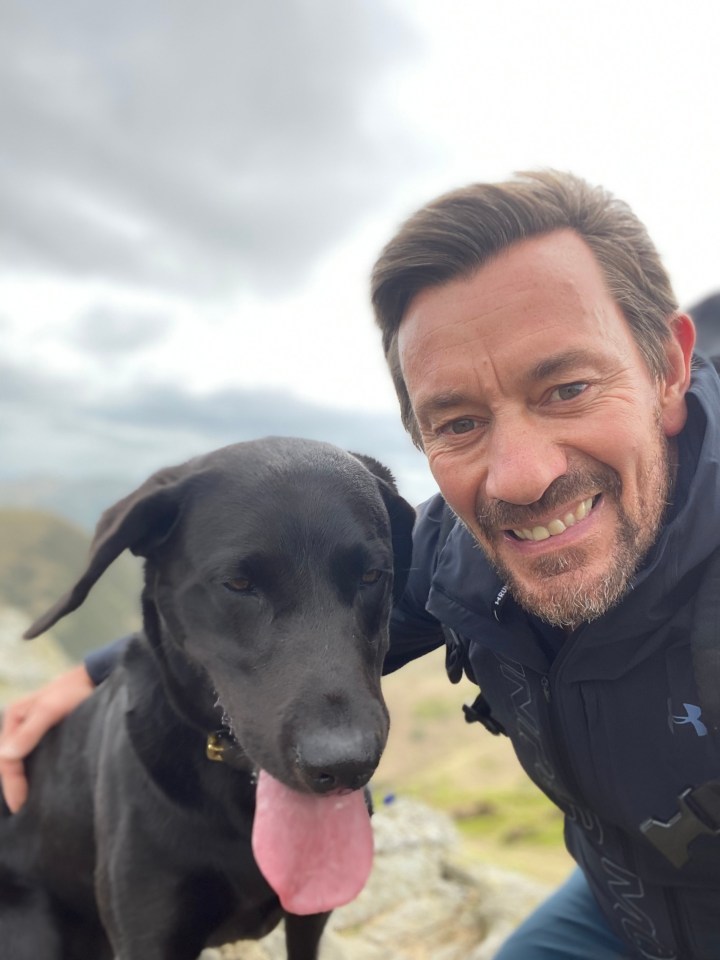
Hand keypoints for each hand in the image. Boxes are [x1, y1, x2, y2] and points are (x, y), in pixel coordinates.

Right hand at [0, 664, 94, 811]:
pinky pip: (35, 757)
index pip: (6, 759)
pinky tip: (41, 785)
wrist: (99, 677)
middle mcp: (20, 725)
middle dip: (13, 785)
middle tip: (24, 811)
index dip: (12, 784)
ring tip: (31, 804)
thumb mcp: (51, 709)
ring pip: (21, 761)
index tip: (21, 806)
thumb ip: (30, 731)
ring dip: (22, 780)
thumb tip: (7, 756)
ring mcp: (34, 729)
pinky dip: (33, 772)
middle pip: (10, 762)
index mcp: (15, 717)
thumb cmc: (74, 690)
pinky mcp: (49, 733)